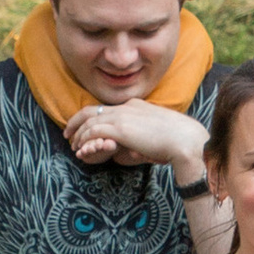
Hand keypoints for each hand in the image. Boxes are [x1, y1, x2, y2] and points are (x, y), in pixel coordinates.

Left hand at [62, 101, 190, 168]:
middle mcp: (126, 107)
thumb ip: (142, 135)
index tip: (84, 127)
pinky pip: (93, 131)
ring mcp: (122, 116)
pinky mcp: (120, 129)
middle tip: (68, 133)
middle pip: (92, 110)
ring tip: (72, 145)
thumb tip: (133, 147)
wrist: (185, 139)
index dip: (92, 117)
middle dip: (76, 122)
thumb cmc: (178, 140)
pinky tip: (81, 148)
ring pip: (89, 121)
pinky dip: (84, 139)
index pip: (107, 108)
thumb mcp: (157, 133)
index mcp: (135, 105)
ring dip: (78, 134)